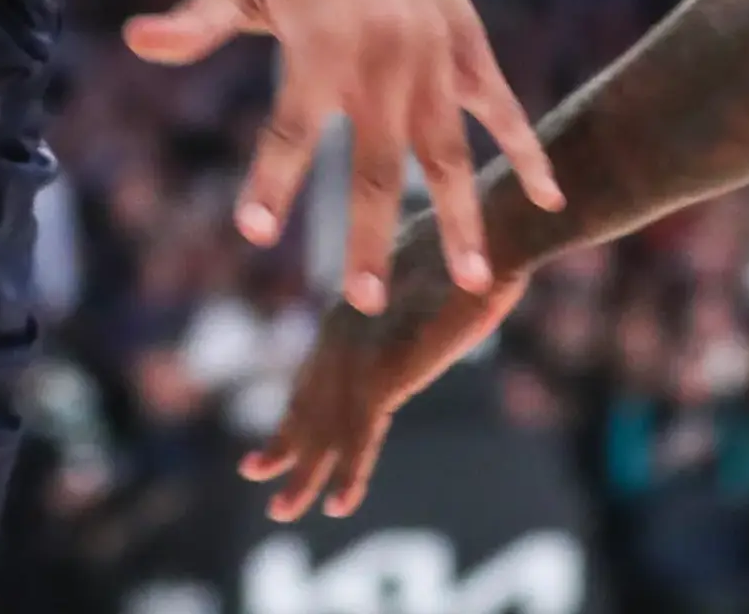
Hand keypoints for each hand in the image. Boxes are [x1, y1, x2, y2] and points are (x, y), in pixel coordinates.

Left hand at [126, 0, 560, 311]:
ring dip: (460, 216)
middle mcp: (383, 59)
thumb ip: (196, 21)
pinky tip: (551, 198)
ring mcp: (434, 58)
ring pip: (449, 151)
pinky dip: (529, 150)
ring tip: (473, 281)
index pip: (290, 126)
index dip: (271, 178)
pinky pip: (504, 108)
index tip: (253, 232)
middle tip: (363, 301)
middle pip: (376, 162)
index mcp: (322, 46)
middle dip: (369, 233)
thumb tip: (133, 40)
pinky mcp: (468, 48)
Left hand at [242, 214, 524, 519]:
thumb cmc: (471, 247)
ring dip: (303, 475)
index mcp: (349, 311)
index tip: (276, 426)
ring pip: (324, 430)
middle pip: (307, 402)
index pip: (313, 372)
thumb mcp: (425, 274)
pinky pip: (360, 438)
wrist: (494, 237)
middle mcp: (342, 334)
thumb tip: (415, 299)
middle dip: (282, 443)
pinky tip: (338, 506)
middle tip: (255, 472)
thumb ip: (406, 299)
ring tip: (282, 511)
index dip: (294, 406)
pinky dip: (349, 474)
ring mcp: (360, 355)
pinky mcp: (385, 374)